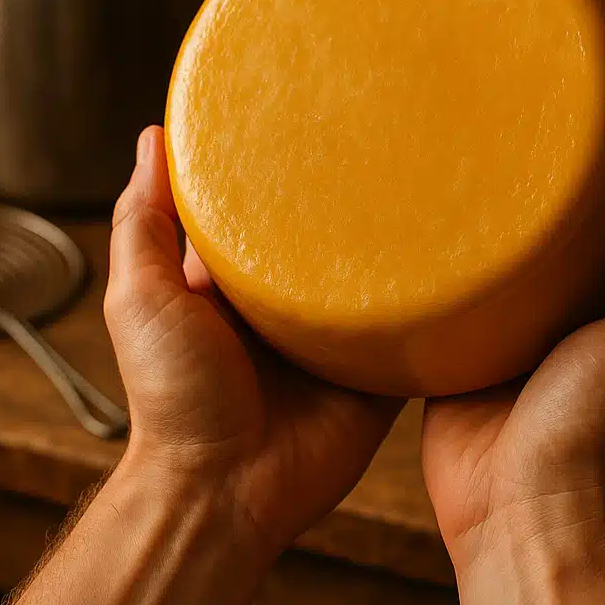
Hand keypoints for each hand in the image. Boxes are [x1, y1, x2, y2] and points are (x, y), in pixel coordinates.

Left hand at [104, 126, 400, 562]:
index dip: (286, 165)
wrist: (223, 491)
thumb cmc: (172, 398)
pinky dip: (432, 304)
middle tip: (395, 138)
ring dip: (402, 247)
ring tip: (440, 187)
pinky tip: (461, 261)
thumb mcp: (143, 298)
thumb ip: (144, 222)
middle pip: (332, 238)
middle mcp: (292, 303)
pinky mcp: (377, 372)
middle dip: (357, 198)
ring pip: (379, 278)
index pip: (268, 207)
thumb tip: (153, 138)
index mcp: (240, 280)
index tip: (315, 112)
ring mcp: (338, 337)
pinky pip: (413, 331)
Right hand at [421, 155, 604, 573]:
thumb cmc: (595, 434)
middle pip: (555, 242)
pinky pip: (450, 303)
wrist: (517, 516)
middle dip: (538, 194)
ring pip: (499, 268)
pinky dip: (441, 272)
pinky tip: (417, 228)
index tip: (591, 116)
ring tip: (456, 159)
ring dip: (484, 229)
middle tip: (509, 121)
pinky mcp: (458, 357)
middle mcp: (568, 320)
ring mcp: (510, 338)